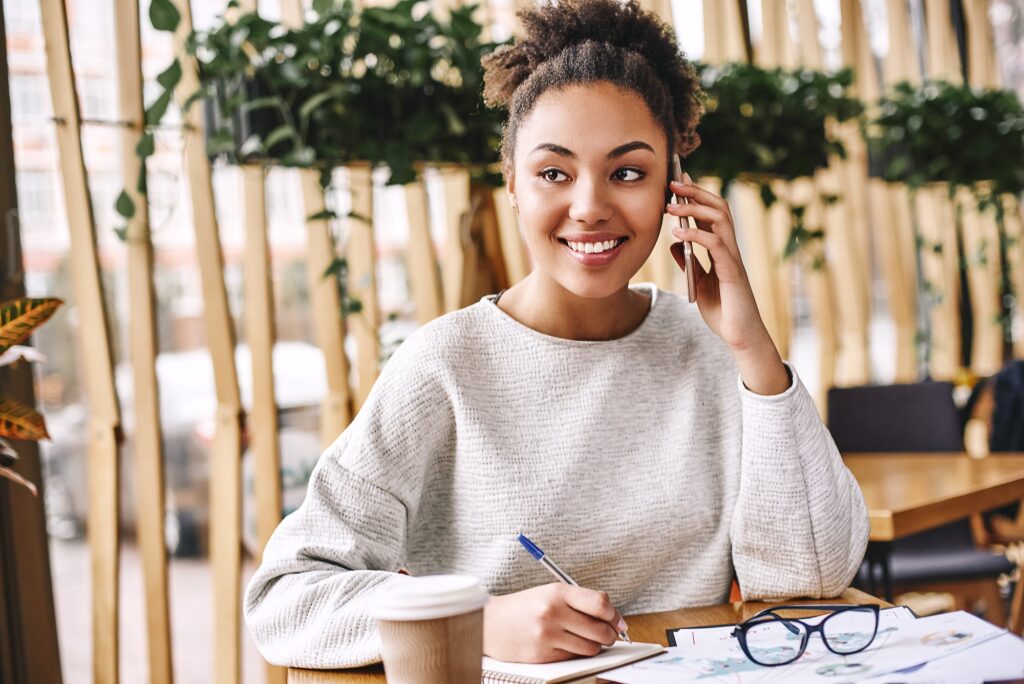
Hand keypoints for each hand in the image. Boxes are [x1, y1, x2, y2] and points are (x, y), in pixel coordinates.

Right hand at [482, 583, 626, 662]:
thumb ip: (581, 602)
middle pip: (600, 629)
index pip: (600, 603)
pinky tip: (565, 645)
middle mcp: (553, 612)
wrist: (492, 622)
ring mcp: (547, 635)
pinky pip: (574, 658)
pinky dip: (575, 653)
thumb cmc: (526, 607)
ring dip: (593, 646)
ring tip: (583, 639)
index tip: (618, 622)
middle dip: (609, 635)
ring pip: (590, 647)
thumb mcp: (551, 593)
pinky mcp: (542, 654)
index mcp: (557, 592)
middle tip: (607, 634)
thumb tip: (616, 621)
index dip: (615, 615)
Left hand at [665, 174, 766, 350]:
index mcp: (722, 249)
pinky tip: (678, 233)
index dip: (697, 194)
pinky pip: (716, 245)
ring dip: (694, 208)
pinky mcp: (732, 272)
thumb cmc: (723, 310)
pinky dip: (697, 235)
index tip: (678, 181)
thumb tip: (675, 243)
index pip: (712, 213)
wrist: (739, 336)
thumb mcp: (698, 282)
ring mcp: (733, 258)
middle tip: (673, 183)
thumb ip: (688, 261)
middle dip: (696, 192)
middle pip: (718, 208)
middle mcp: (730, 248)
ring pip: (720, 220)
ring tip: (671, 206)